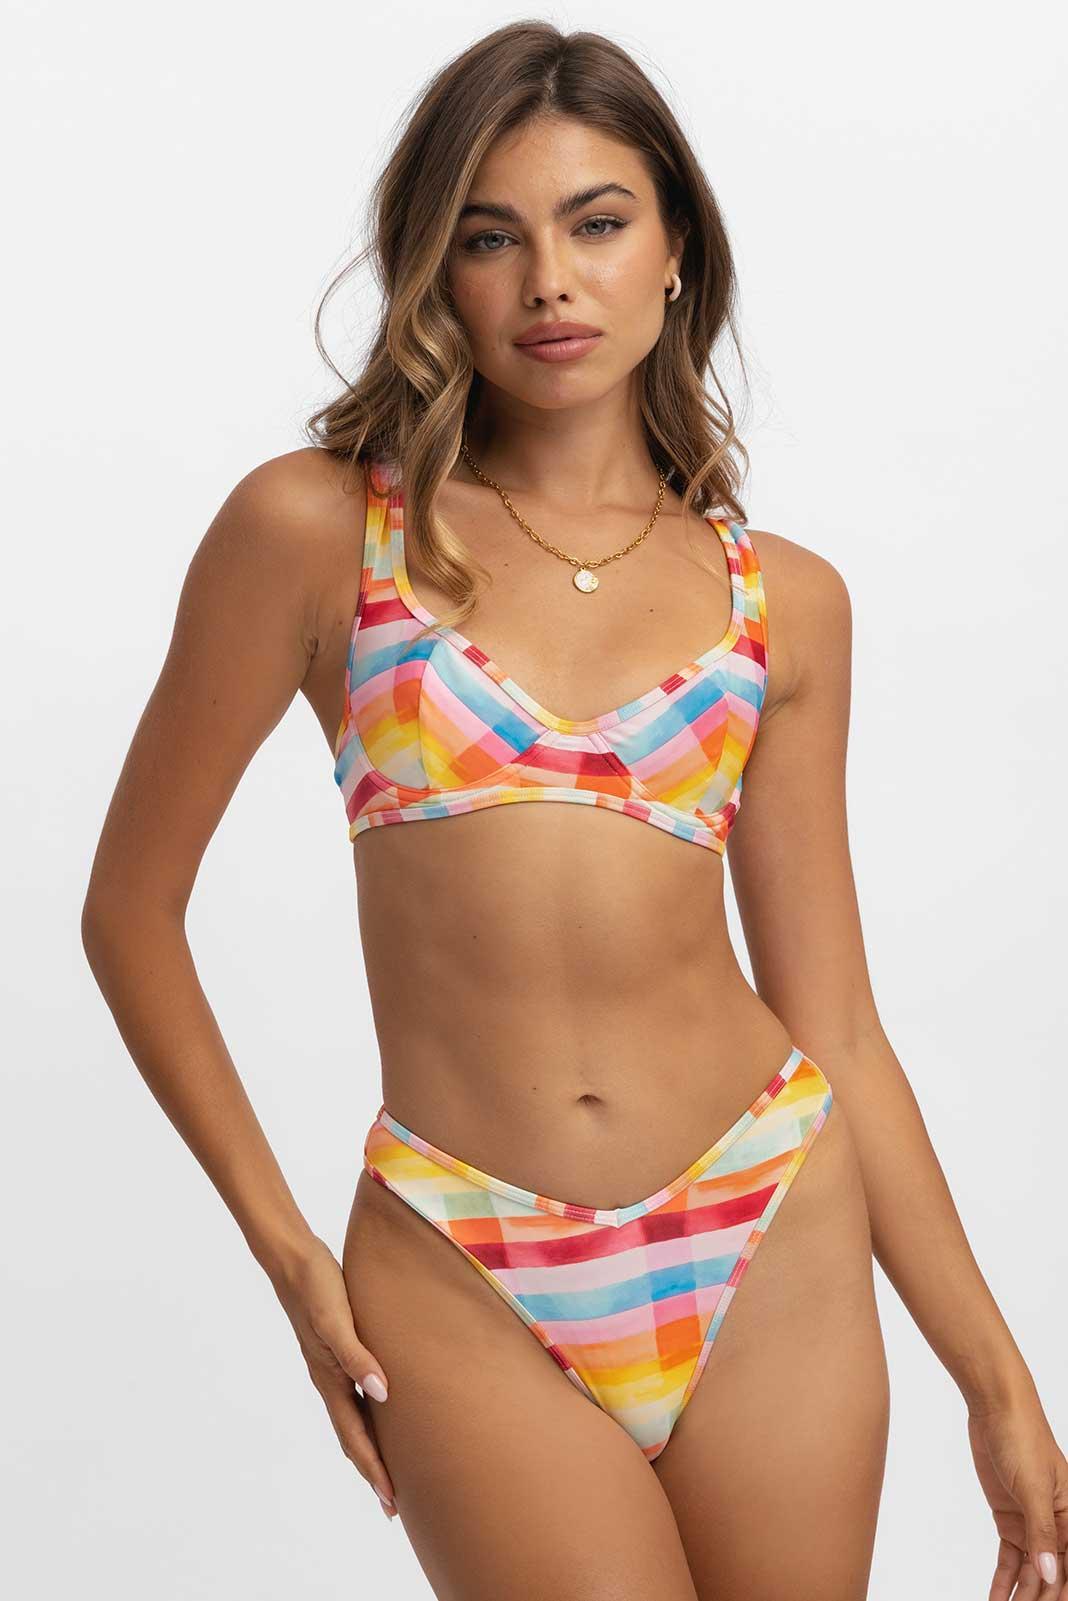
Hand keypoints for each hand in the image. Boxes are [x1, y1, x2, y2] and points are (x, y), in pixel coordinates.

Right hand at [270, 1234, 397, 1519]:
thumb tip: (382, 1394)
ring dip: (370, 1446)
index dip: (373, 1470)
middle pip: (353, 1437)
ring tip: (389, 1467)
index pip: (355, 1437)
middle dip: (371, 1470)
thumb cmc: (316, 1286)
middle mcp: (330, 1379)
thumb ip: (357, 1357)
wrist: (293, 1257)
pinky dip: (369, 1412)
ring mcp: (331, 1366)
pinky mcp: (337, 1347)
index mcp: (330, 1380)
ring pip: (354, 1417)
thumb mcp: (337, 1322)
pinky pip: (355, 1392)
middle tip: (392, 1504)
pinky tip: (382, 1407)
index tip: (391, 1501)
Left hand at [967, 1392, 1067, 1597]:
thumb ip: (1042, 1533)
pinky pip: (1011, 1559)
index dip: (1061, 1593)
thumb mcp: (1034, 1487)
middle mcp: (1058, 1526)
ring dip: (1022, 1596)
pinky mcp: (1011, 1519)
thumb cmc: (1024, 1437)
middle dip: (1041, 1599)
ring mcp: (1033, 1524)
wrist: (996, 1408)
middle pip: (1053, 1575)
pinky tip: (996, 1599)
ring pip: (1032, 1572)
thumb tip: (1050, 1574)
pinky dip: (1004, 1580)